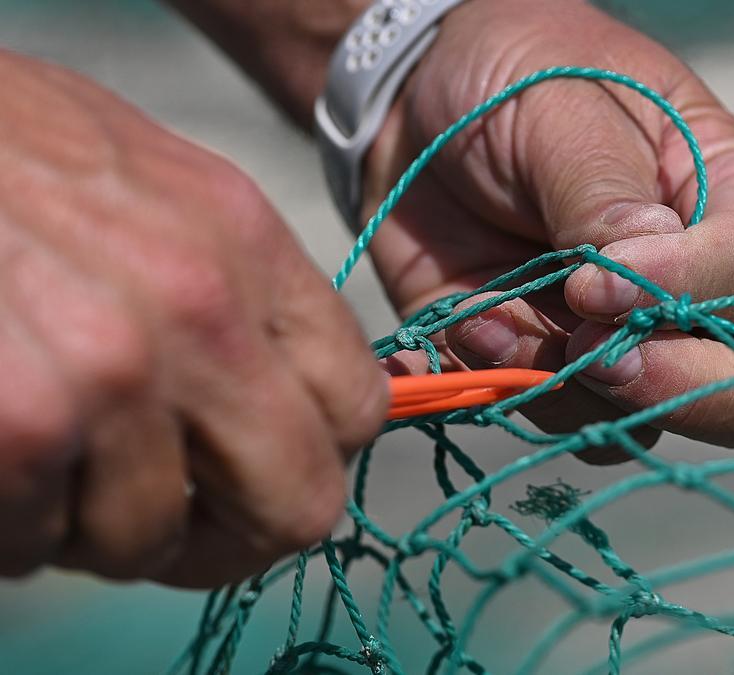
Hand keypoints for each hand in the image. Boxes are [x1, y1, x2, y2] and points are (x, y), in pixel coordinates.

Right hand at [0, 52, 386, 585]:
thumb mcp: (149, 179)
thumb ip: (230, 286)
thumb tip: (278, 394)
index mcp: (245, 242)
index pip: (357, 407)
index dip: (311, 457)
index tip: (256, 467)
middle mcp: (200, 312)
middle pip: (298, 504)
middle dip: (231, 535)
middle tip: (167, 521)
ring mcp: (113, 376)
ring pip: (147, 540)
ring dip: (89, 525)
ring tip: (40, 456)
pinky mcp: (21, 430)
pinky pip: (37, 545)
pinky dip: (7, 524)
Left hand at [362, 0, 733, 461]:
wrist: (422, 104)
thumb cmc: (517, 78)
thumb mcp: (563, 105)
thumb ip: (602, 191)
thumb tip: (638, 283)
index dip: (678, 293)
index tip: (590, 277)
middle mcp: (701, 286)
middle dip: (666, 388)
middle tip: (584, 347)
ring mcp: (634, 339)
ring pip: (643, 423)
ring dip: (562, 384)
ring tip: (489, 310)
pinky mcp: (562, 369)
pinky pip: (560, 421)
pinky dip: (507, 385)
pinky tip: (470, 318)